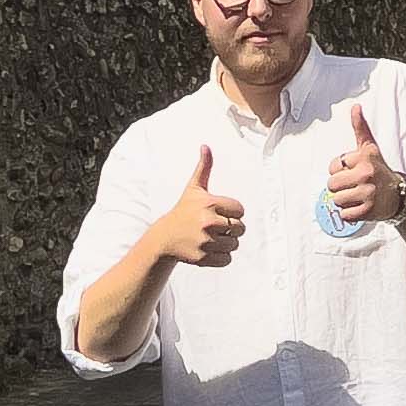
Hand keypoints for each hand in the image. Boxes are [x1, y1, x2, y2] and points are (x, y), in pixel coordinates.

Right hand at [155, 145, 245, 268]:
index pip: (240, 210)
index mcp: (209, 203)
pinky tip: (209, 249)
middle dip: (231, 228)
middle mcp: (208, 222)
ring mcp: (205, 241)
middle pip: (240, 228)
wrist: (164, 238)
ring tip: (212, 238)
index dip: (232, 212)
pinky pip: (227, 259)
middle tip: (216, 226)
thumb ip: (204, 167)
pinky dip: (222, 257)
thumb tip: (205, 146)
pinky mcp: (203, 258)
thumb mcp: (193, 189)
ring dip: (227, 243)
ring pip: (235, 244)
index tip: (219, 212)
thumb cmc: (183, 211)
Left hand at [325, 103, 398, 229]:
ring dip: (344, 201)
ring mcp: (367, 193)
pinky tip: (360, 206)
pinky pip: (344, 215)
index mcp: (364, 158)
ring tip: (357, 196)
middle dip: (340, 187)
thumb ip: (360, 128)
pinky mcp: (367, 211)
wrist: (399, 195)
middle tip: (354, 185)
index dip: (339, 170)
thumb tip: (355, 106)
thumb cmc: (379, 170)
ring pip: (336, 200)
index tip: (352, 171)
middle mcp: (366, 174)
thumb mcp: (370, 148)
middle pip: (331, 185)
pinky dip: (349, 214)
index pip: (332, 166)